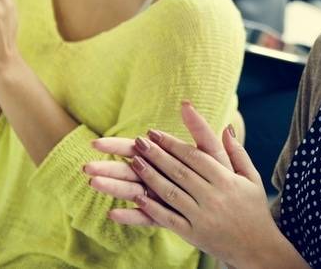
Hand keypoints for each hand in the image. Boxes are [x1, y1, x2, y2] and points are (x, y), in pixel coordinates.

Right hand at [86, 101, 235, 224]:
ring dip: (114, 189)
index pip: (135, 149)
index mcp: (165, 158)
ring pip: (132, 192)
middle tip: (86, 167)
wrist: (234, 204)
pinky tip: (114, 214)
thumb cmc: (221, 174)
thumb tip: (186, 103)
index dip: (115, 146)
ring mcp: (159, 197)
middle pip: (128, 171)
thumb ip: (199, 129)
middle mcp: (158, 177)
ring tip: (94, 184)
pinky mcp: (166, 217)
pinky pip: (146, 218)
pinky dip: (131, 216)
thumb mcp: (211, 151)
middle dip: (107, 168)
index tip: (95, 143)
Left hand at [101, 103, 285, 267]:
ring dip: (150, 177)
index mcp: (227, 180)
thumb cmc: (254, 209)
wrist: (258, 248)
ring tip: (134, 162)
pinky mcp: (194, 235)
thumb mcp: (252, 178)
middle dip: (157, 155)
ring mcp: (202, 217)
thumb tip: (226, 127)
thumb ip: (237, 152)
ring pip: (171, 193)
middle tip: (139, 142)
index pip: (195, 157)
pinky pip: (169, 219)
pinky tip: (137, 198)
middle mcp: (213, 197)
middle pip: (179, 172)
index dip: (173, 143)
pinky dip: (152, 208)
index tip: (155, 133)